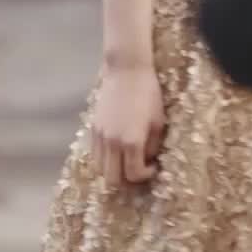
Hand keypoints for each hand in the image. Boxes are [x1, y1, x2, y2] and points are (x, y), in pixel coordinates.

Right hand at [89, 62, 164, 187]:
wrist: (126, 71)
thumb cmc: (148, 93)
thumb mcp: (158, 121)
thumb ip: (152, 145)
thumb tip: (147, 159)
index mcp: (132, 141)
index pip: (134, 174)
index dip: (145, 175)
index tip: (153, 167)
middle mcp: (112, 142)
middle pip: (112, 179)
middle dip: (126, 181)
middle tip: (137, 171)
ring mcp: (100, 136)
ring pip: (100, 169)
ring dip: (113, 171)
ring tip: (126, 162)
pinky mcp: (93, 128)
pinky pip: (94, 155)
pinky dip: (104, 160)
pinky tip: (116, 151)